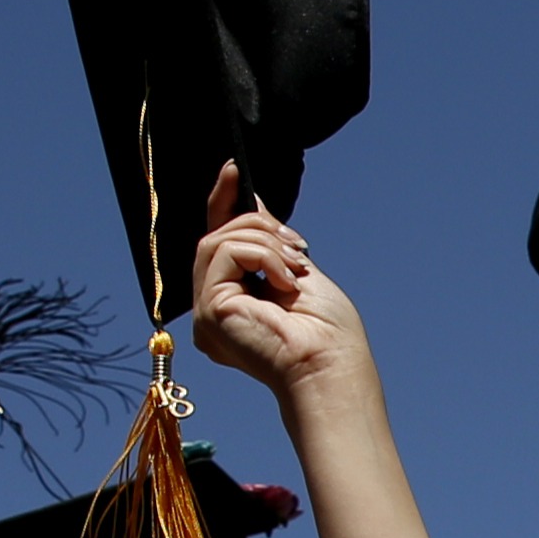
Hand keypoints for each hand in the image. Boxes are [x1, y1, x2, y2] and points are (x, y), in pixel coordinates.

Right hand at [186, 162, 376, 402]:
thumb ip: (269, 243)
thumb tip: (251, 202)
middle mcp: (214, 310)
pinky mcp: (208, 311)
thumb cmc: (327, 334)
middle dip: (260, 226)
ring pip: (217, 241)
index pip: (218, 245)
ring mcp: (207, 313)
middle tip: (298, 247)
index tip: (234, 171)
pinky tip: (286, 281)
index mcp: (235, 303)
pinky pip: (224, 253)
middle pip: (216, 237)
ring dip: (265, 241)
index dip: (221, 204)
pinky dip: (262, 256)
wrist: (331, 366)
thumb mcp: (296, 271)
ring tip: (296, 266)